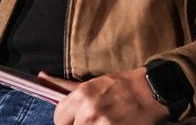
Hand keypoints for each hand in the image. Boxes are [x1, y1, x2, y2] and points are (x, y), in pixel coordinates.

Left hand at [47, 68, 169, 124]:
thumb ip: (65, 85)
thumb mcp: (94, 82)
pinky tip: (113, 124)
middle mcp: (89, 112)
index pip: (58, 118)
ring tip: (106, 122)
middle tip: (95, 120)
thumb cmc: (123, 86)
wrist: (153, 91)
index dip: (67, 120)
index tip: (76, 119)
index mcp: (82, 96)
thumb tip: (42, 76)